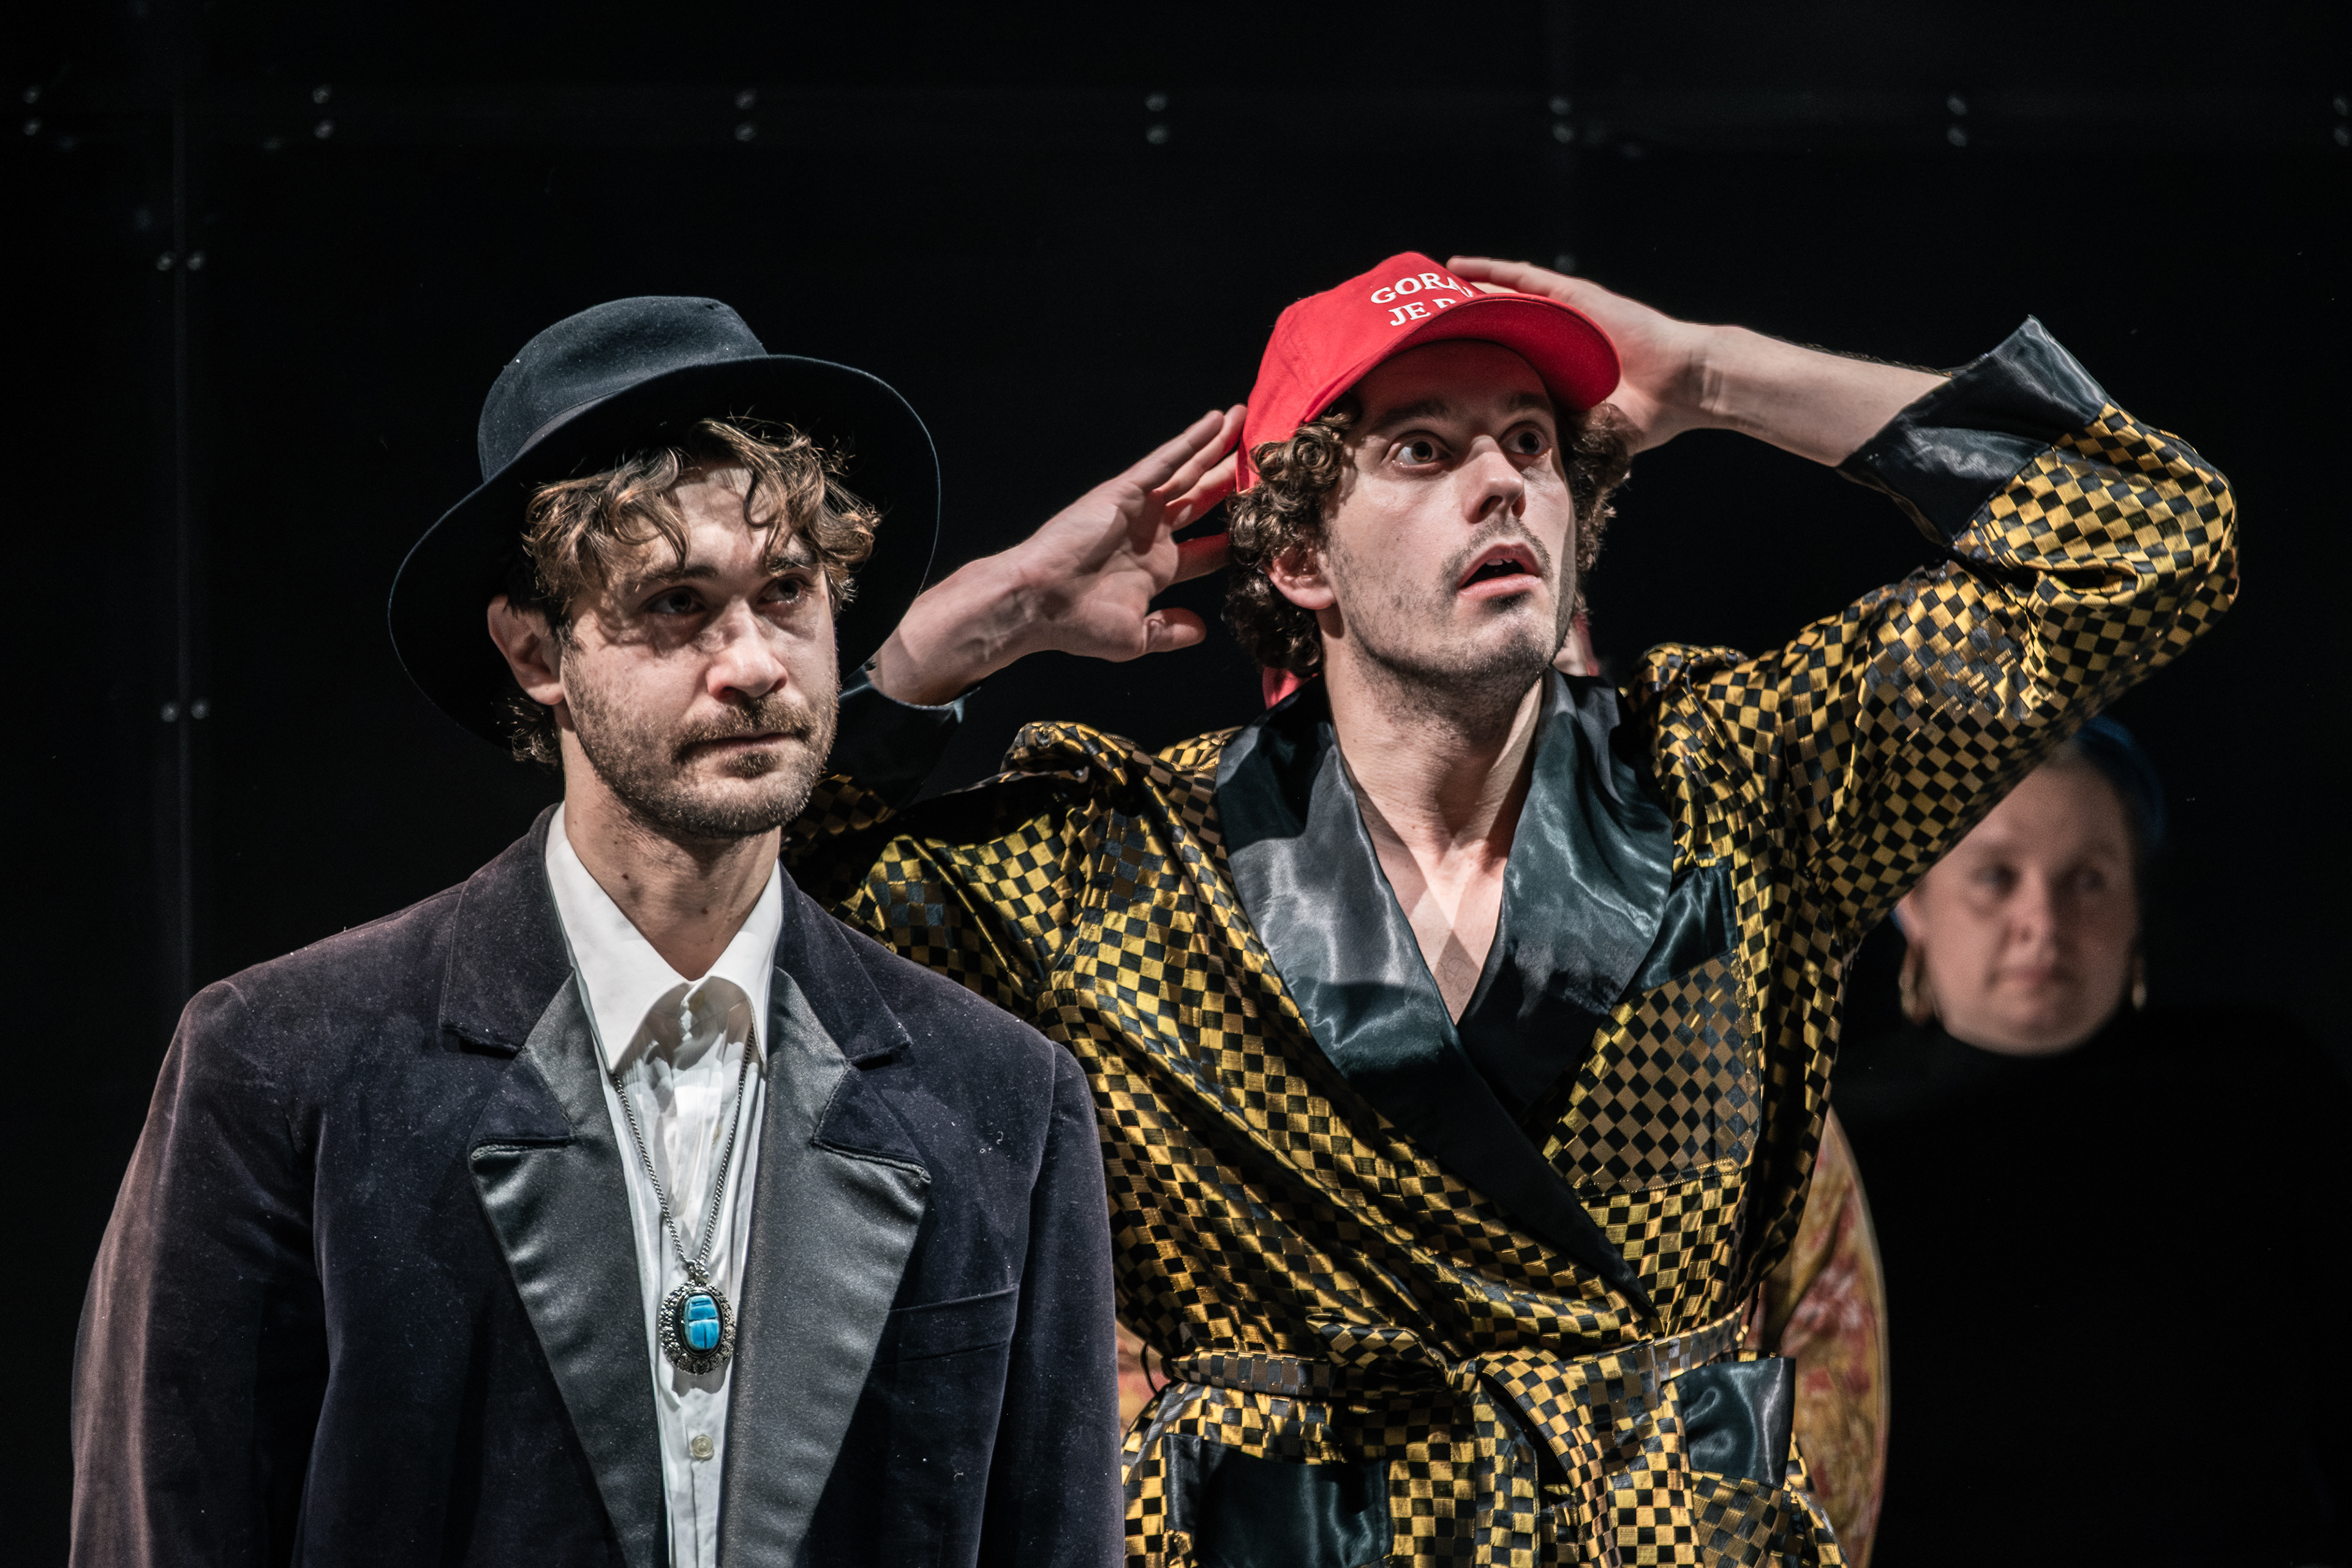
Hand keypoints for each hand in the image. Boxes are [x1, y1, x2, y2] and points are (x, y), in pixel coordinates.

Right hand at [1002, 404, 1243, 660]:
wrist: (1036, 603)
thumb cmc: (1077, 624)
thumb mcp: (1136, 638)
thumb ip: (1170, 631)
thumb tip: (1202, 629)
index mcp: (1157, 568)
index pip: (1208, 549)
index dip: (1237, 536)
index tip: (1268, 524)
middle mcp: (1151, 533)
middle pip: (1202, 500)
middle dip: (1230, 478)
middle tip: (1262, 457)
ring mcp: (1139, 509)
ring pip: (1187, 471)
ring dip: (1215, 447)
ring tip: (1244, 420)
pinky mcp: (1124, 491)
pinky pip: (1163, 461)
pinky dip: (1188, 441)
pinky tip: (1212, 422)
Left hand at [1450, 256, 1941, 465]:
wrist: (1686, 385)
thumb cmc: (1646, 417)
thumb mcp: (1587, 437)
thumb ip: (1557, 450)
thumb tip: (1522, 491)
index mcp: (1552, 371)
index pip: (1497, 362)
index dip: (1462, 361)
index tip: (1423, 367)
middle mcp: (1552, 340)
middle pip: (1492, 327)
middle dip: (1453, 324)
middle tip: (1408, 324)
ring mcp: (1563, 316)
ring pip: (1501, 299)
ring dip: (1462, 294)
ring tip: (1421, 289)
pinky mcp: (1575, 297)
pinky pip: (1525, 279)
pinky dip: (1492, 272)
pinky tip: (1458, 266)